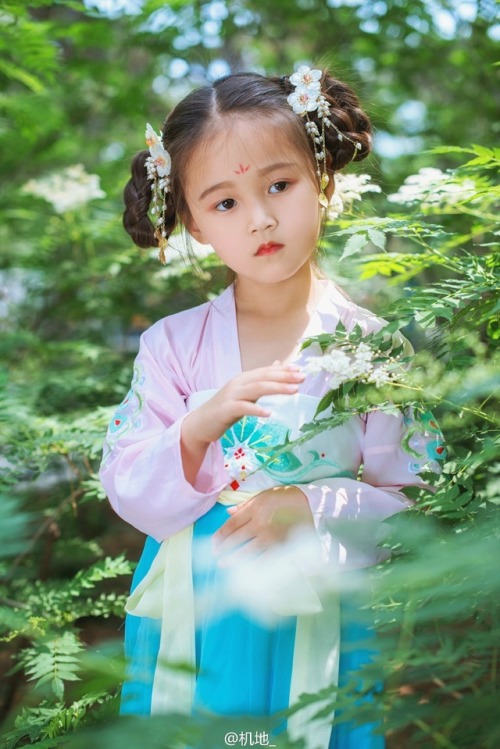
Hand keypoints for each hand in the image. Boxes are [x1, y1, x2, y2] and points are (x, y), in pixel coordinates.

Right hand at [182, 360, 304, 446]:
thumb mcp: (245, 392)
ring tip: (293, 391)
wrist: (201, 423)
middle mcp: (238, 383)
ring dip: (277, 389)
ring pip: (256, 389)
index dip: (283, 370)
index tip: (300, 370)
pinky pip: (243, 408)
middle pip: (264, 377)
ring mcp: (231, 395)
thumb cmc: (225, 409)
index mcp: (244, 379)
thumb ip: (260, 380)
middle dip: (284, 377)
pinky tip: (269, 413)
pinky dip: (256, 409)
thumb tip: (277, 364)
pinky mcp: (226, 409)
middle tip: (302, 378)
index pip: (266, 371)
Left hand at [212, 486, 314, 564]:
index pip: (231, 525)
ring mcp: (270, 537)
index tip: (213, 543)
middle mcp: (259, 524)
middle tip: (216, 555)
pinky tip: (246, 570)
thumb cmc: (285, 498)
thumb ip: (244, 505)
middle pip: (235, 539)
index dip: (220, 535)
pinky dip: (253, 566)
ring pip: (247, 552)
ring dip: (233, 560)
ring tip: (224, 564)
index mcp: (253, 509)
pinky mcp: (281, 547)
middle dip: (223, 549)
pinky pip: (264, 560)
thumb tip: (228, 512)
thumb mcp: (262, 495)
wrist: (310, 505)